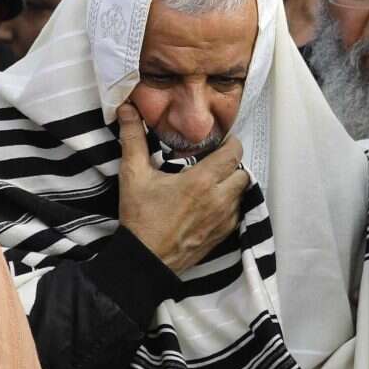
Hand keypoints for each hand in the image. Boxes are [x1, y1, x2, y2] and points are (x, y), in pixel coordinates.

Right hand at [114, 106, 247, 273]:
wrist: (145, 260)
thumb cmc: (140, 217)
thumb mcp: (133, 175)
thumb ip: (133, 139)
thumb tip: (127, 109)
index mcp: (202, 181)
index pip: (234, 153)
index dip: (230, 143)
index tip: (219, 142)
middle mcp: (219, 199)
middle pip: (242, 172)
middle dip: (232, 165)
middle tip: (214, 162)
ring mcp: (224, 219)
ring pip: (241, 193)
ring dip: (231, 185)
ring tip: (212, 182)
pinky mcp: (223, 235)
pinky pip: (237, 212)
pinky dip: (229, 204)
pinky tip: (211, 203)